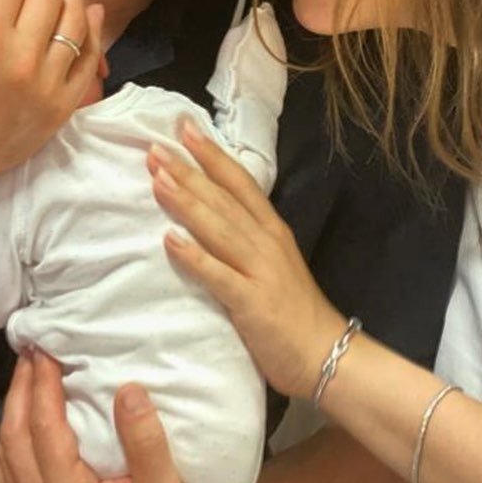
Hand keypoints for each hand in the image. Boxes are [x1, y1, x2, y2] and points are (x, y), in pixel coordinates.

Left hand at [0, 351, 222, 482]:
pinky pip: (10, 477)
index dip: (41, 386)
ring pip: (5, 458)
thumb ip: (144, 438)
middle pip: (14, 440)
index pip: (43, 429)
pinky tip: (26, 422)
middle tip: (29, 353)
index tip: (44, 350)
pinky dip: (13, 443)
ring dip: (13, 414)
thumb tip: (127, 388)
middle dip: (19, 392)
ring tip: (26, 378)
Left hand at [148, 122, 342, 400]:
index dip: (211, 154)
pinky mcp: (251, 301)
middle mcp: (266, 241)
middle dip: (188, 171)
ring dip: (186, 201)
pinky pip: (218, 274)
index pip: (239, 182)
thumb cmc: (293, 310)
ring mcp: (260, 270)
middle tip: (155, 147)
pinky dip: (194, 256)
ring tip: (157, 179)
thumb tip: (208, 212)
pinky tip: (170, 239)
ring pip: (218, 228)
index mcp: (271, 229)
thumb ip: (244, 237)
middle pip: (222, 199)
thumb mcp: (273, 261)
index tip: (183, 128)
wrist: (326, 354)